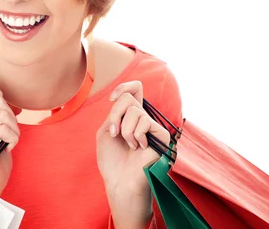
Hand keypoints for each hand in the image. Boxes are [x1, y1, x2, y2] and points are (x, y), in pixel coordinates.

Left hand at [96, 81, 170, 226]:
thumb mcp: (106, 130)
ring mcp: (153, 126)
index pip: (135, 89)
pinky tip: (139, 148)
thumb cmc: (112, 159)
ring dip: (125, 130)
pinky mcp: (162, 135)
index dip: (124, 87)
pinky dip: (136, 136)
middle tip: (114, 134)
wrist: (119, 180)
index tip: (112, 98)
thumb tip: (126, 97)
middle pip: (129, 98)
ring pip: (135, 111)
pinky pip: (144, 122)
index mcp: (130, 116)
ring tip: (129, 145)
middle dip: (115, 115)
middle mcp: (143, 119)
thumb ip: (115, 111)